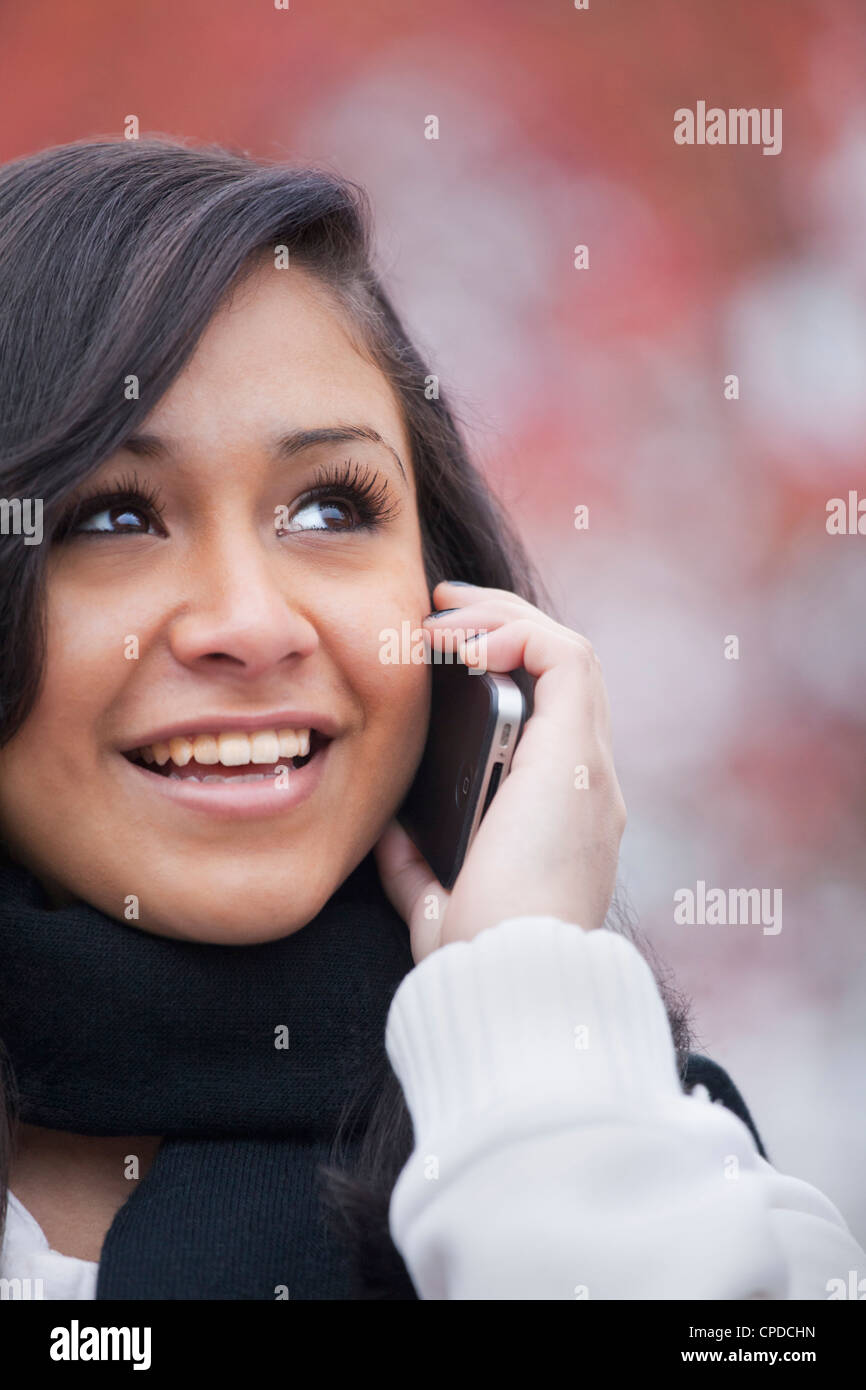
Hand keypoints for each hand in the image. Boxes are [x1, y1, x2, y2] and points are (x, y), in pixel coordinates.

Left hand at [374, 579, 626, 963]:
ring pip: (569, 652)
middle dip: (501, 623)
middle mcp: (588, 782)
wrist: (510, 982)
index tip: (444, 651)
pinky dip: (517, 632)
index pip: (550, 713)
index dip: (503, 669)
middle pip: (562, 669)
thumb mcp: (437, 900)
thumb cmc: (478, 958)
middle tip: (440, 608)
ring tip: (443, 613)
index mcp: (562, 813)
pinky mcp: (576, 754)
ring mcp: (589, 766)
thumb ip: (420, 863)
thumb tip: (392, 830)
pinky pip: (564, 659)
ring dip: (504, 618)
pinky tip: (464, 641)